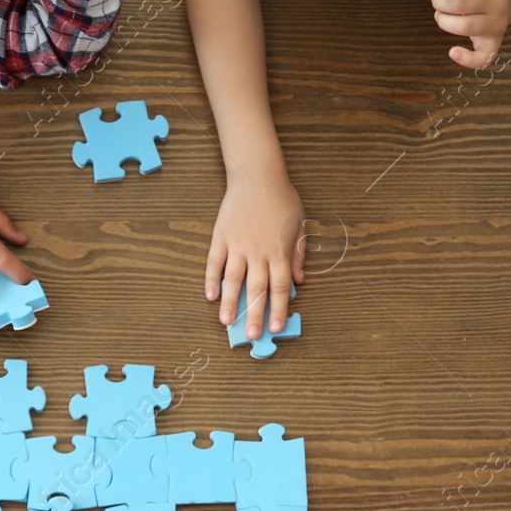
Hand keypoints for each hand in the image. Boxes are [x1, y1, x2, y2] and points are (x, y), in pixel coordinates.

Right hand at [207, 176, 305, 339]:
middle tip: (251, 335)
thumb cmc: (282, 200)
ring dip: (230, 302)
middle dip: (254, 314)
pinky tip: (210, 295)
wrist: (257, 176)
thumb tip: (299, 282)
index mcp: (279, 252)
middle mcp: (258, 252)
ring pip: (233, 279)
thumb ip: (298, 255)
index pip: (280, 287)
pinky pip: (214, 262)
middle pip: (256, 288)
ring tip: (226, 322)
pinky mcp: (221, 237)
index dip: (278, 309)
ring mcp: (238, 245)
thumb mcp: (299, 226)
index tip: (275, 328)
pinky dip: (211, 279)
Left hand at [424, 0, 510, 68]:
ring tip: (439, 14)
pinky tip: (453, 52)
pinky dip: (466, 59)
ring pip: (465, 26)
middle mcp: (499, 0)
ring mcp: (498, 23)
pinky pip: (483, 57)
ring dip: (443, 21)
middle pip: (460, 3)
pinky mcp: (494, 41)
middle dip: (439, 1)